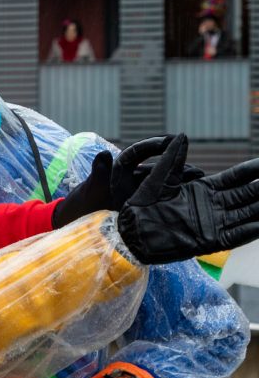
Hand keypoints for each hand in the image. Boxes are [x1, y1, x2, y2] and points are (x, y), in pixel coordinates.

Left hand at [52, 136, 198, 227]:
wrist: (71, 225)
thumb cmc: (79, 205)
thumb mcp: (90, 189)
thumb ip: (99, 173)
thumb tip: (104, 154)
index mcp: (120, 172)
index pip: (139, 154)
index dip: (155, 146)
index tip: (171, 140)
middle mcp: (129, 181)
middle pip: (157, 170)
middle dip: (177, 169)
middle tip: (196, 173)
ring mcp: (134, 195)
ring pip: (161, 187)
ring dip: (179, 186)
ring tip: (199, 189)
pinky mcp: (138, 210)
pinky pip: (157, 203)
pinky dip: (172, 203)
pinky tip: (187, 206)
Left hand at [118, 134, 258, 263]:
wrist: (131, 232)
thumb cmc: (141, 205)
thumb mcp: (159, 179)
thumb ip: (172, 159)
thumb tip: (182, 136)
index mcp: (203, 190)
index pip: (237, 178)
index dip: (254, 170)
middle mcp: (213, 206)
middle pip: (248, 195)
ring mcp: (213, 224)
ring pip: (247, 214)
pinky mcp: (208, 241)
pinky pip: (236, 236)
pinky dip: (252, 230)